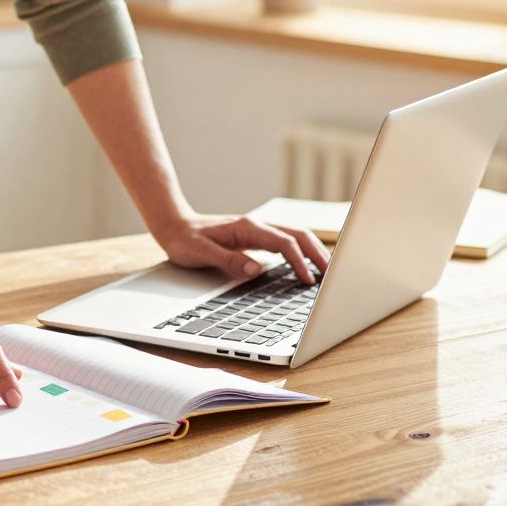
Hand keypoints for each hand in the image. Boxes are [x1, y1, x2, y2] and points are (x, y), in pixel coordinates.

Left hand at [156, 213, 330, 283]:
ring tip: (327, 272)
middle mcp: (256, 226)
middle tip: (333, 276)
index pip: (283, 243)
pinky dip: (301, 252)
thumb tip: (255, 270)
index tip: (307, 280)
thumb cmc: (184, 239)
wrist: (173, 225)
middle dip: (317, 254)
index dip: (298, 261)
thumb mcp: (200, 252)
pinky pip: (285, 243)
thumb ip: (228, 260)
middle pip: (298, 235)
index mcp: (247, 228)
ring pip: (295, 237)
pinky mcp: (255, 238)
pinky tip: (306, 266)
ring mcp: (258, 231)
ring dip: (313, 252)